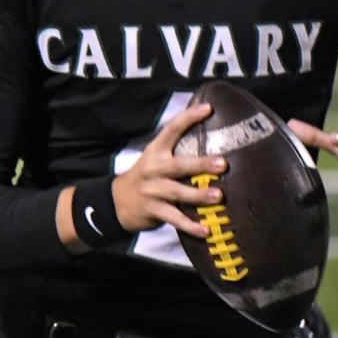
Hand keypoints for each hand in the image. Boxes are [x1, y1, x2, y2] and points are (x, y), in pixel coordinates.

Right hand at [112, 102, 226, 238]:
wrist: (116, 202)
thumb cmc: (146, 178)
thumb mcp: (154, 160)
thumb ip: (177, 154)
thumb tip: (212, 147)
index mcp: (155, 151)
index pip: (172, 129)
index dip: (189, 118)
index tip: (208, 108)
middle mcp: (153, 169)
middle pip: (179, 165)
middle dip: (200, 164)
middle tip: (222, 164)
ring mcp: (152, 190)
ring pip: (177, 192)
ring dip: (198, 195)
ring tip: (218, 196)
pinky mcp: (153, 210)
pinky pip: (174, 218)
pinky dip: (189, 226)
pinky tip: (205, 230)